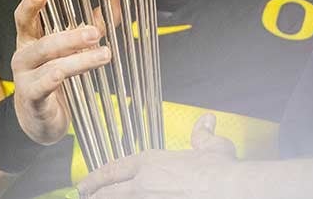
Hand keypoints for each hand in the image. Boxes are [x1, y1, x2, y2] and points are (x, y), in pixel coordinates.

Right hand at [11, 0, 110, 144]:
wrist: (38, 117)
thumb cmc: (52, 74)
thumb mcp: (70, 48)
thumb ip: (92, 25)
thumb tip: (116, 3)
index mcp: (30, 40)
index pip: (25, 18)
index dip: (31, 3)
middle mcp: (24, 57)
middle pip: (44, 43)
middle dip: (71, 37)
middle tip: (95, 33)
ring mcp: (26, 79)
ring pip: (52, 66)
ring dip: (79, 60)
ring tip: (104, 55)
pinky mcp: (33, 99)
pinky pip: (45, 87)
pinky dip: (56, 80)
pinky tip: (69, 76)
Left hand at [77, 113, 237, 198]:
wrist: (229, 190)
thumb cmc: (220, 172)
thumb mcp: (213, 148)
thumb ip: (203, 135)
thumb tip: (206, 121)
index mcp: (152, 163)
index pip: (115, 169)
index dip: (97, 177)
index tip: (86, 183)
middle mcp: (142, 184)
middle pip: (107, 191)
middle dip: (92, 194)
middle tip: (84, 196)